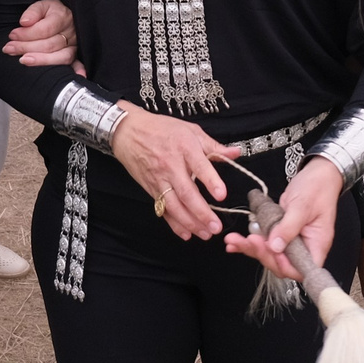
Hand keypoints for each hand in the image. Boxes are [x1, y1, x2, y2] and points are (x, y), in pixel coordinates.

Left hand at [4, 0, 75, 67]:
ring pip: (60, 57)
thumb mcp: (42, 5)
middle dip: (26, 48)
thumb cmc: (52, 12)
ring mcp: (75, 45)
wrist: (68, 15)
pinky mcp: (77, 55)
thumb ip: (33, 12)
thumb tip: (24, 22)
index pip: (44, 29)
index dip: (26, 34)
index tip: (12, 35)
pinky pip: (78, 64)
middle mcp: (71, 32)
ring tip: (23, 60)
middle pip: (49, 44)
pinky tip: (77, 76)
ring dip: (41, 60)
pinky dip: (78, 70)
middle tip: (9, 49)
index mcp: (62, 17)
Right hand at [109, 107, 240, 240]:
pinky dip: (174, 224)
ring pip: (174, 205)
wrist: (128, 132)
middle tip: (216, 226)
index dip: (211, 181)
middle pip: (186, 192)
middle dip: (201, 212)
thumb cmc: (161, 129)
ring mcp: (159, 179)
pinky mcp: (150, 189)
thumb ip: (213, 146)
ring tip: (205, 233)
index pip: (199, 166)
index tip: (222, 195)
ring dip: (189, 223)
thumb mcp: (190, 130)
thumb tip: (235, 153)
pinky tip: (186, 233)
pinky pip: (163, 209)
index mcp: (184, 147)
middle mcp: (171, 165)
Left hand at [226, 157, 342, 283]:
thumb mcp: (302, 206)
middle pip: (282, 263)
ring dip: (250, 248)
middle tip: (249, 240)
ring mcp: (291, 241)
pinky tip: (235, 242)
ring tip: (233, 240)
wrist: (317, 174)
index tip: (272, 252)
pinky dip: (249, 242)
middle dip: (262, 254)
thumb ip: (288, 227)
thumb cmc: (317, 188)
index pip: (302, 269)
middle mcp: (304, 247)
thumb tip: (275, 247)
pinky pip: (265, 242)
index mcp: (316, 244)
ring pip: (270, 253)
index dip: (285, 266)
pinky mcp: (280, 233)